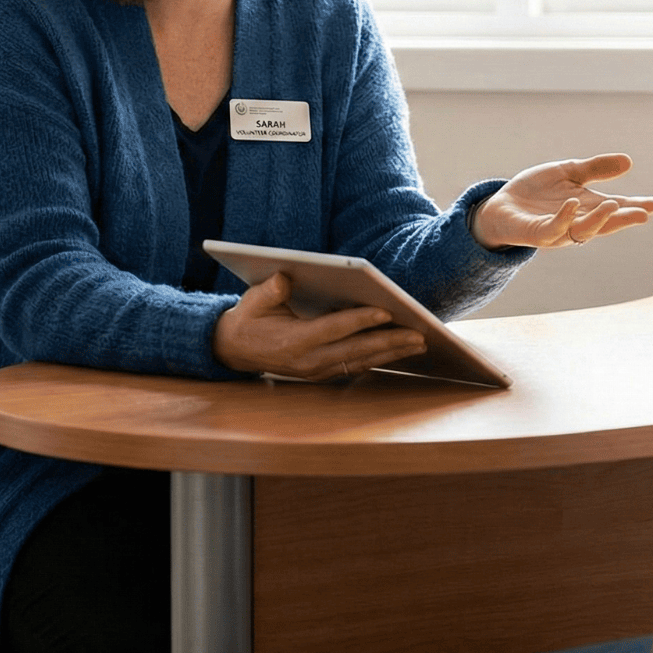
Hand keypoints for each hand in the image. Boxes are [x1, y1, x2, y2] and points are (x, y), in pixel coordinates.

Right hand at [212, 272, 425, 379]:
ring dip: (391, 354)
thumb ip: (270, 290)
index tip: (387, 310)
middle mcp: (307, 361)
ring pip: (360, 362)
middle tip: (419, 334)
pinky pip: (354, 367)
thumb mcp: (252, 301)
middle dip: (389, 342)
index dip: (360, 320)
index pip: (333, 329)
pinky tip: (398, 352)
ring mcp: (315, 371)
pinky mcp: (321, 374)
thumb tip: (286, 277)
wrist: (234, 351)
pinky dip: (378, 360)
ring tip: (418, 343)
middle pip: (355, 351)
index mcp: (293, 341)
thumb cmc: (249, 319)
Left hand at [470, 153, 652, 250]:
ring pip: (584, 230)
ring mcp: (559, 230)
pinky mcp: (537, 233)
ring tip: (614, 204)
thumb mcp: (568, 173)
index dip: (639, 206)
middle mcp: (578, 222)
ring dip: (599, 219)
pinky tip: (572, 203)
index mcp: (588, 207)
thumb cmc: (536, 192)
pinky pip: (554, 229)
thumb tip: (629, 161)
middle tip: (645, 213)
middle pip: (606, 223)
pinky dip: (565, 217)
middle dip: (625, 218)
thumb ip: (595, 169)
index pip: (618, 207)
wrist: (501, 206)